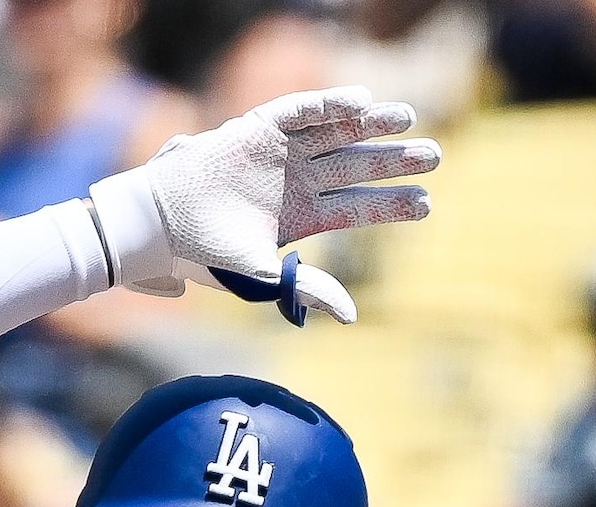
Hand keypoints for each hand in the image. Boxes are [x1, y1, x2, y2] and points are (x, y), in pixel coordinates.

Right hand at [98, 88, 434, 322]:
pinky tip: (361, 103)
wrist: (160, 225)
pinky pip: (300, 110)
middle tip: (435, 156)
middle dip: (395, 161)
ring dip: (372, 124)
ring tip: (408, 118)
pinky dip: (328, 103)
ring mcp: (280, 152)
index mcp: (303, 215)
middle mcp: (298, 180)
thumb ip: (306, 287)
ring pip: (337, 133)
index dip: (390, 205)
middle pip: (357, 166)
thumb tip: (351, 315)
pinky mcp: (258, 127)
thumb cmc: (204, 254)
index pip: (357, 208)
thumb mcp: (260, 276)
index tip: (426, 204)